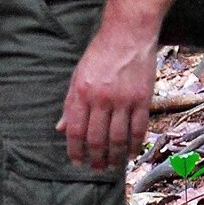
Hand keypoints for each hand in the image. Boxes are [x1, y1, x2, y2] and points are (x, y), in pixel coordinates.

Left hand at [59, 23, 156, 176]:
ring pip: (119, 138)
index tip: (77, 162)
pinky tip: (132, 153)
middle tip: (97, 169)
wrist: (127, 35)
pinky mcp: (142, 99)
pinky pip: (139, 128)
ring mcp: (124, 100)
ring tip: (113, 165)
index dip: (75, 150)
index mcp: (82, 93)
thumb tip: (61, 128)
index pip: (76, 130)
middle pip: (97, 138)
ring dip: (115, 156)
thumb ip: (70, 104)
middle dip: (96, 158)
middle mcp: (101, 99)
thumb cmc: (99, 54)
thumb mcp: (77, 76)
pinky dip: (136, 144)